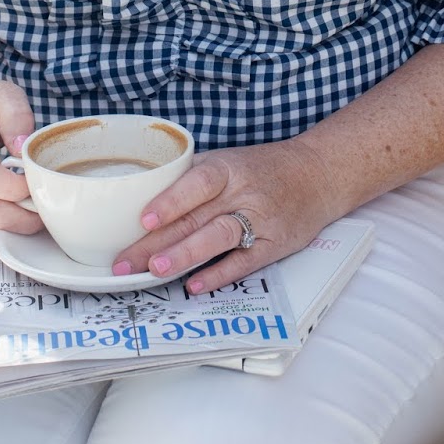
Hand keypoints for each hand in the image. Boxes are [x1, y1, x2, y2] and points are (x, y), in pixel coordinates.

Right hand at [0, 76, 42, 243]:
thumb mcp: (2, 93)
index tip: (38, 180)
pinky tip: (20, 217)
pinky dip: (2, 232)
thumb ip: (17, 115)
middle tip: (48, 204)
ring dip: (15, 228)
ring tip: (37, 212)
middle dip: (24, 215)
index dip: (15, 187)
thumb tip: (23, 149)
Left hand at [111, 136, 338, 293]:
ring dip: (186, 254)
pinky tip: (194, 284)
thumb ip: (192, 177)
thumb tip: (144, 196)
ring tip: (157, 269)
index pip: (197, 183)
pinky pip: (244, 261)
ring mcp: (260, 219)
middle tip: (125, 262)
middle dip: (157, 241)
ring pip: (219, 237)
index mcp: (227, 168)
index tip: (143, 218)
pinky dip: (219, 274)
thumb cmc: (264, 168)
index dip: (171, 200)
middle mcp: (242, 193)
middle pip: (196, 217)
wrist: (317, 174)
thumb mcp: (228, 159)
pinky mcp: (274, 244)